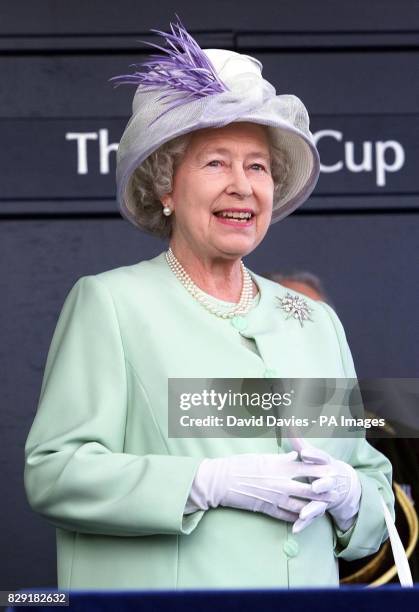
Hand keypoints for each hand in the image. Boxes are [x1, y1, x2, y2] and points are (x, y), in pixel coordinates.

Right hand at [184, 452, 338, 522]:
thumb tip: (295, 456)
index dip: (321, 471)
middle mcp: (281, 482)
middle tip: (336, 493)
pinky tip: (304, 519)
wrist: (222, 481)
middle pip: (309, 489)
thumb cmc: (240, 464)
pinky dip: (298, 518)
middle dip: (324, 492)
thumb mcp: (262, 457)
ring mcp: (276, 498)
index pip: (308, 469)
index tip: (332, 470)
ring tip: (325, 508)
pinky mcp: (268, 509)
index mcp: (280, 466)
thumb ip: (281, 458)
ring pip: (302, 506)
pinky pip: (288, 516)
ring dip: (314, 508)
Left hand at [292, 444, 361, 533]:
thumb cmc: (319, 466)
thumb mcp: (312, 454)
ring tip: (303, 514)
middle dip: (320, 484)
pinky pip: (312, 517)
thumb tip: (289, 425)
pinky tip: (296, 529)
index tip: (305, 454)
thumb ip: (300, 443)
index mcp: (325, 464)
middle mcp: (328, 480)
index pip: (320, 458)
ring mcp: (325, 496)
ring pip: (320, 502)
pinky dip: (304, 523)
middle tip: (315, 486)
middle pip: (325, 482)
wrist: (341, 485)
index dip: (313, 456)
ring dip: (312, 508)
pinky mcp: (320, 508)